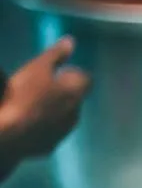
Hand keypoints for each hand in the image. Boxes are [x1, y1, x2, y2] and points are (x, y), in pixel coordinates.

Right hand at [0, 38, 89, 179]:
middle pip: (75, 98)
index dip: (72, 73)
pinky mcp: (51, 146)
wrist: (10, 132)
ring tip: (32, 104)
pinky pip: (51, 132)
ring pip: (65, 116)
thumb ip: (56, 55)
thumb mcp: (38, 68)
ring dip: (54, 109)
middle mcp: (76, 113)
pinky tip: (26, 121)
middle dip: (63, 91)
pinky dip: (44, 125)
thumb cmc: (24, 95)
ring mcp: (64, 132)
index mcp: (76, 93)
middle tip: (41, 86)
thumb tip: (70, 41)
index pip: (85, 79)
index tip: (57, 71)